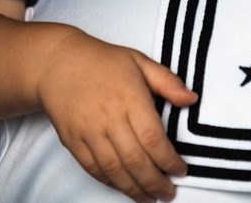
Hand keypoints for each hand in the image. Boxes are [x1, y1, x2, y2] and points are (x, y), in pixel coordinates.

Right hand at [37, 30, 198, 201]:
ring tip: (150, 198)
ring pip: (115, 170)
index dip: (169, 161)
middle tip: (168, 192)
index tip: (181, 170)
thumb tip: (192, 99)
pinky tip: (125, 187)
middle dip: (155, 182)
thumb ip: (168, 81)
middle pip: (136, 160)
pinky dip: (111, 183)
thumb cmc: (103, 62)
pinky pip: (94, 169)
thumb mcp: (140, 61)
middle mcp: (109, 118)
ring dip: (135, 189)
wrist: (58, 63)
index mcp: (130, 98)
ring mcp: (89, 132)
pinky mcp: (73, 141)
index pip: (153, 139)